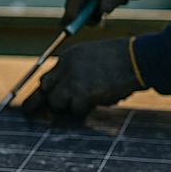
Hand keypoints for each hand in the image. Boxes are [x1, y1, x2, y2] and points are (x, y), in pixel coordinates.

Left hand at [23, 38, 144, 119]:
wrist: (137, 59)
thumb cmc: (121, 60)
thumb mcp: (92, 58)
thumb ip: (76, 70)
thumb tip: (64, 91)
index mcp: (68, 57)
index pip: (46, 76)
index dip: (45, 90)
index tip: (40, 100)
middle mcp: (65, 67)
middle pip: (44, 90)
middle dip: (40, 103)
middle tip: (34, 114)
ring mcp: (72, 81)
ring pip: (57, 103)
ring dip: (67, 108)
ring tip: (81, 107)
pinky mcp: (83, 94)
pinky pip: (76, 110)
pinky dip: (85, 111)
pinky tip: (98, 103)